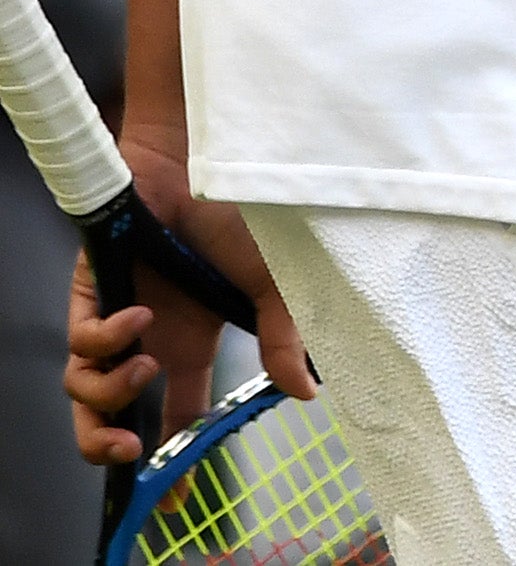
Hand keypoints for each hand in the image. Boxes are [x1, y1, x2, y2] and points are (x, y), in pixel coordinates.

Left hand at [66, 124, 313, 465]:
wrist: (208, 158)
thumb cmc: (245, 211)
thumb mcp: (277, 286)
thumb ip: (284, 340)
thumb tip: (306, 394)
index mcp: (191, 342)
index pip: (173, 411)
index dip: (171, 451)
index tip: (173, 488)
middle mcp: (149, 336)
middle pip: (108, 414)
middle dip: (107, 444)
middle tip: (131, 448)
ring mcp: (117, 315)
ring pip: (83, 389)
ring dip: (113, 389)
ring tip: (147, 361)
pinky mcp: (91, 292)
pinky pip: (79, 343)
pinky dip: (107, 340)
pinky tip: (141, 314)